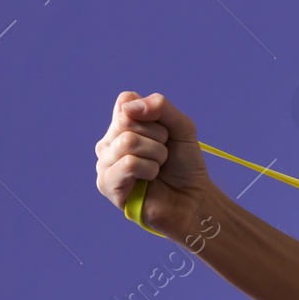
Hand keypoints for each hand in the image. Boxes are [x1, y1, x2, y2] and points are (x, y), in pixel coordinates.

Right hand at [94, 91, 213, 238]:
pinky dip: (149, 169)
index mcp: (121, 127)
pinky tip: (151, 179)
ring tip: (159, 167)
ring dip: (156, 154)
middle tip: (164, 155)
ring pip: (127, 141)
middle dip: (157, 137)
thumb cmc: (184, 165)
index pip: (126, 101)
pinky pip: (128, 164)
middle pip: (126, 120)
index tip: (164, 133)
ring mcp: (105, 164)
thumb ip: (160, 107)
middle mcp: (108, 143)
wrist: (193, 199)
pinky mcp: (107, 185)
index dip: (152, 114)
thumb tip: (129, 107)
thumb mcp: (181, 127)